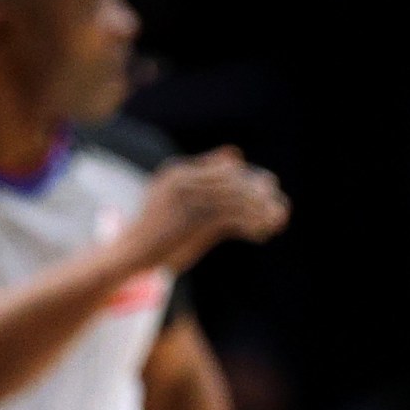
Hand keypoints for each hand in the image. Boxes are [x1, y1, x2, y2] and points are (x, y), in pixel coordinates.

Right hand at [130, 149, 290, 262]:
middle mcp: (181, 182)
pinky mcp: (189, 225)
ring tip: (278, 222)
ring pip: (236, 201)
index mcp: (178, 172)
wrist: (128, 255)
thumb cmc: (156, 227)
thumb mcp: (177, 194)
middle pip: (235, 184)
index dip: (252, 181)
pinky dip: (251, 226)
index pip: (228, 171)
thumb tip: (236, 154)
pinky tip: (263, 235)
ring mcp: (184, 202)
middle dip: (261, 197)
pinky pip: (231, 221)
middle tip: (281, 210)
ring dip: (261, 212)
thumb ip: (205, 175)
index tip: (270, 192)